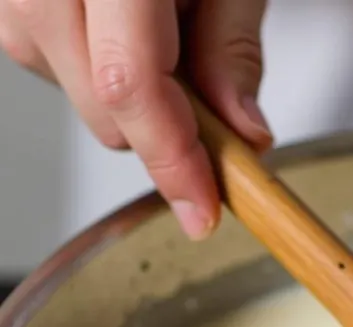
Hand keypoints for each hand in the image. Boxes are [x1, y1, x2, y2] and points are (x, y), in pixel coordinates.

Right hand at [0, 0, 270, 239]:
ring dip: (127, 94)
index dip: (172, 159)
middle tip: (207, 98)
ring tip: (158, 27)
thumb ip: (234, 52)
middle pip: (101, 104)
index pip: (130, 82)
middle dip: (163, 129)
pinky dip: (92, 65)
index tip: (203, 211)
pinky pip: (42, 59)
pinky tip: (120, 24)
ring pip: (71, 91)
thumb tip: (245, 136)